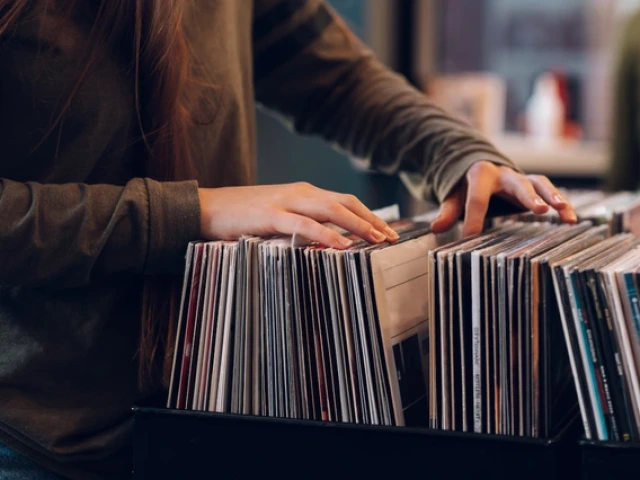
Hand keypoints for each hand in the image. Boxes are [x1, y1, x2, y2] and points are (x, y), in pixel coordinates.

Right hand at [198, 182, 398, 247]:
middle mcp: (300, 192)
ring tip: (377, 239)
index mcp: (304, 193)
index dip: (369, 215)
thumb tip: (328, 240)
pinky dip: (326, 233)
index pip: (345, 201)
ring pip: (331, 210)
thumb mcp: (279, 216)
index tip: (387, 231)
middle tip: (392, 238)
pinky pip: (304, 224)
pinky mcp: (271, 215)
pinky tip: (341, 245)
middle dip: (372, 220)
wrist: (206, 208)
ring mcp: (286, 201)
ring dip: (357, 224)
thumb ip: (302, 223)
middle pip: (346, 203)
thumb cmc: (242, 215)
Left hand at [430, 161, 577, 236]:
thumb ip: (448, 211)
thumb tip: (436, 228)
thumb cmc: (467, 185)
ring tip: (563, 211)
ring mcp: (522, 178)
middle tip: (538, 210)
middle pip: (518, 184)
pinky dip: (562, 204)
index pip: (477, 199)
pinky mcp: (534, 185)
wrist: (480, 166)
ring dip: (553, 197)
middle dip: (528, 196)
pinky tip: (572, 219)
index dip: (473, 219)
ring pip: (540, 184)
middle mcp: (505, 174)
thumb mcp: (454, 195)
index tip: (470, 237)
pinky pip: (550, 192)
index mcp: (480, 175)